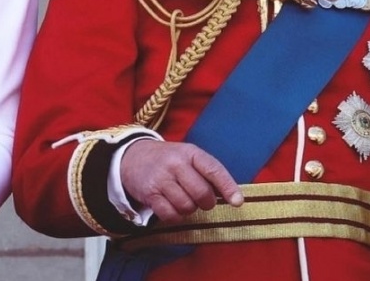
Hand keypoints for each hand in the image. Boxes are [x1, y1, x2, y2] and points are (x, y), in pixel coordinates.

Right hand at [120, 140, 242, 223]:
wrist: (132, 157)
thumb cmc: (168, 160)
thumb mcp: (187, 156)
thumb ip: (207, 172)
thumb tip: (232, 196)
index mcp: (190, 152)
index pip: (213, 169)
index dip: (228, 187)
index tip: (237, 202)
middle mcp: (175, 164)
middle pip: (202, 193)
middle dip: (206, 202)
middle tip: (201, 200)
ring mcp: (161, 178)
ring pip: (187, 206)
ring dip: (189, 209)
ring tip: (183, 199)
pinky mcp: (149, 194)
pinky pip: (170, 215)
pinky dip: (176, 217)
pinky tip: (172, 207)